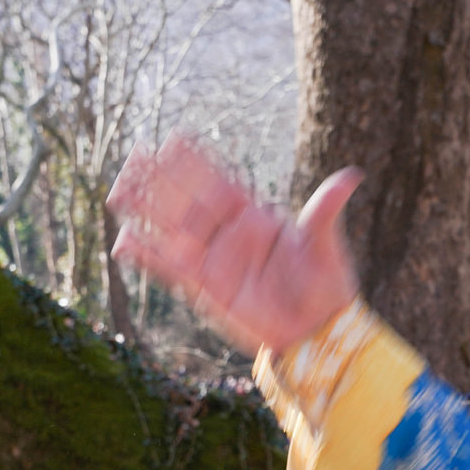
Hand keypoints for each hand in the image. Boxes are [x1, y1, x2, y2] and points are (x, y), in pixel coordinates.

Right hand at [108, 136, 361, 355]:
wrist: (318, 332)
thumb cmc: (326, 287)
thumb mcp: (326, 246)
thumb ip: (325, 210)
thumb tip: (353, 175)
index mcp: (254, 215)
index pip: (220, 180)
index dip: (197, 161)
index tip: (173, 137)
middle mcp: (228, 233)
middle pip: (188, 199)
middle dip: (161, 178)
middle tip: (134, 153)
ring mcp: (214, 259)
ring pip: (172, 228)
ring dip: (146, 210)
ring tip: (117, 189)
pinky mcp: (205, 288)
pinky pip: (169, 269)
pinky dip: (148, 255)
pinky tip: (124, 241)